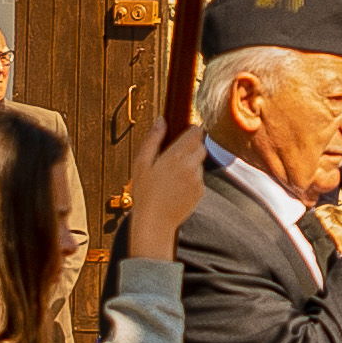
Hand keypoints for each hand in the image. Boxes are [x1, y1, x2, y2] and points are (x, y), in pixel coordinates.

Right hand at [119, 119, 204, 258]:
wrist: (155, 222)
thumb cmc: (144, 192)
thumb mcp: (141, 163)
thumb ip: (152, 139)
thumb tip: (161, 120)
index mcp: (176, 156)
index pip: (196, 133)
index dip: (192, 131)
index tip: (184, 134)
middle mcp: (191, 166)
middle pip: (201, 147)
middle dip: (191, 148)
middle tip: (174, 158)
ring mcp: (197, 180)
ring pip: (199, 164)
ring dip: (190, 165)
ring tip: (171, 178)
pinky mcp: (200, 192)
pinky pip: (199, 179)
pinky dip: (191, 180)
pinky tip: (176, 188)